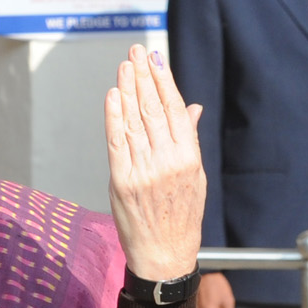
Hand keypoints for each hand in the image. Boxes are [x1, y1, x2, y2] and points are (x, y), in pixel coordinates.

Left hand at [103, 45, 205, 283]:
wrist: (164, 255)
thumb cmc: (181, 217)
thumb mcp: (196, 178)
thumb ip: (190, 140)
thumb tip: (191, 108)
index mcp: (189, 158)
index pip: (175, 110)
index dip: (163, 81)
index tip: (155, 59)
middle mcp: (167, 162)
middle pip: (152, 109)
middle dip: (143, 76)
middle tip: (135, 52)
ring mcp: (143, 171)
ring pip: (133, 120)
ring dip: (127, 89)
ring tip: (124, 66)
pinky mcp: (121, 181)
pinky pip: (116, 141)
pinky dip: (113, 116)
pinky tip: (112, 95)